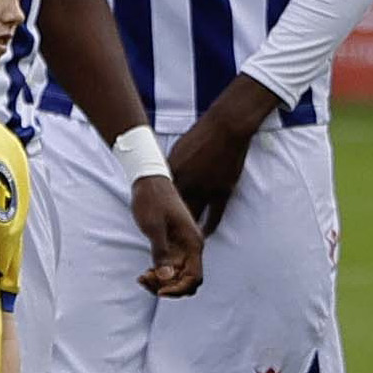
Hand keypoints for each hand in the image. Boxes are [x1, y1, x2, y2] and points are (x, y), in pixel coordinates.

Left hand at [129, 171, 204, 298]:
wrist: (149, 181)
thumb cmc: (151, 200)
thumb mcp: (153, 227)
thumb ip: (161, 252)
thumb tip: (166, 277)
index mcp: (193, 243)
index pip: (194, 278)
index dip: (179, 289)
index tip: (158, 291)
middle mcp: (191, 247)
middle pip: (187, 281)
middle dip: (168, 287)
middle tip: (144, 279)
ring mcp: (183, 247)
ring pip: (177, 277)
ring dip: (162, 282)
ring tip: (142, 277)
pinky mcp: (173, 246)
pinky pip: (170, 268)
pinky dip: (159, 274)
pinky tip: (144, 273)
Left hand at [168, 78, 275, 236]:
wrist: (225, 128)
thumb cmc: (200, 136)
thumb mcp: (178, 151)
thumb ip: (171, 168)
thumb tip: (164, 177)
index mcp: (174, 175)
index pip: (160, 200)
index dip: (153, 214)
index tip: (148, 224)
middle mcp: (188, 185)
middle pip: (173, 214)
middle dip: (167, 229)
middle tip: (162, 241)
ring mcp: (206, 190)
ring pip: (193, 218)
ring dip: (186, 232)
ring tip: (180, 244)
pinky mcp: (223, 192)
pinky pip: (215, 216)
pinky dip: (208, 227)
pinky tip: (202, 235)